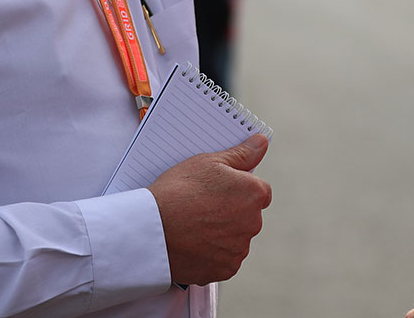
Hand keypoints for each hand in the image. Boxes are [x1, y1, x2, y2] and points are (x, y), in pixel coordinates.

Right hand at [152, 134, 271, 284]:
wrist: (152, 230)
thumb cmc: (178, 192)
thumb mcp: (208, 162)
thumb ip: (241, 154)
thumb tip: (261, 143)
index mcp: (254, 194)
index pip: (258, 191)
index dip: (237, 189)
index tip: (218, 190)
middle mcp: (253, 223)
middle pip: (247, 215)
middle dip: (230, 212)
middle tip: (201, 207)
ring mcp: (239, 248)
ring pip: (235, 238)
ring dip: (222, 234)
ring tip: (193, 226)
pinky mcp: (225, 269)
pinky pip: (223, 259)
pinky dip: (212, 254)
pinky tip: (193, 243)